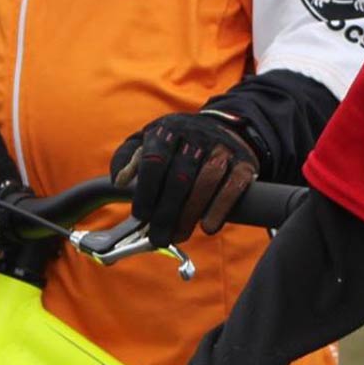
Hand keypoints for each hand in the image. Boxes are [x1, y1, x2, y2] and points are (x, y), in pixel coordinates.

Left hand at [111, 111, 259, 245]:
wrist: (225, 129)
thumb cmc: (178, 143)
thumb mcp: (150, 140)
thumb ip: (130, 157)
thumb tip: (119, 181)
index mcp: (168, 130)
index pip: (154, 160)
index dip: (146, 192)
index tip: (140, 215)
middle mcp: (196, 137)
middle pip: (180, 177)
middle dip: (166, 212)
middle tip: (157, 236)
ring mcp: (222, 149)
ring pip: (206, 182)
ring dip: (190, 215)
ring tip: (178, 235)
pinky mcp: (244, 163)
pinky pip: (233, 188)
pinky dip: (219, 210)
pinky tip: (208, 227)